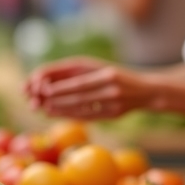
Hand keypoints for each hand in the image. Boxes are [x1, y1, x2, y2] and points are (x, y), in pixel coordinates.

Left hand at [32, 61, 154, 119]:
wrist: (146, 90)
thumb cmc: (116, 76)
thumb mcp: (98, 68)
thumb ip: (76, 73)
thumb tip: (47, 81)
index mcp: (106, 71)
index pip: (78, 79)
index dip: (59, 85)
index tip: (40, 87)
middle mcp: (111, 86)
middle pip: (78, 93)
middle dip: (55, 97)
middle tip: (37, 100)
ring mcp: (114, 101)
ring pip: (82, 106)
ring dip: (60, 108)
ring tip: (43, 108)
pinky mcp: (114, 114)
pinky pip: (88, 116)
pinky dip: (70, 115)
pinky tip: (56, 114)